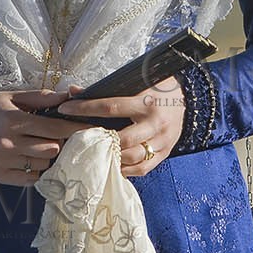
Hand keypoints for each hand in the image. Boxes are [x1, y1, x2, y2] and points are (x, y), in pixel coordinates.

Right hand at [0, 89, 90, 184]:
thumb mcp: (12, 97)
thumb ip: (40, 97)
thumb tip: (68, 95)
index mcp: (13, 120)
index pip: (54, 128)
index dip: (75, 129)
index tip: (91, 129)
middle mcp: (7, 143)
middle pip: (51, 150)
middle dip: (60, 143)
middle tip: (60, 137)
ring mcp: (2, 162)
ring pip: (42, 165)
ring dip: (48, 157)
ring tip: (43, 146)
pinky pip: (29, 179)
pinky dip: (36, 171)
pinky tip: (32, 159)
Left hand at [58, 79, 184, 177]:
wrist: (188, 98)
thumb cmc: (156, 88)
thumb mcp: (135, 82)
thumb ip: (106, 88)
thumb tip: (73, 91)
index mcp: (146, 102)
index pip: (110, 107)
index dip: (85, 109)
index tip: (65, 109)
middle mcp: (155, 123)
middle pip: (121, 139)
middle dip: (97, 141)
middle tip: (76, 140)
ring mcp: (162, 141)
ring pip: (132, 157)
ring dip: (110, 158)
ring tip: (91, 155)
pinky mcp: (165, 154)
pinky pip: (142, 168)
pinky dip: (125, 170)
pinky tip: (110, 166)